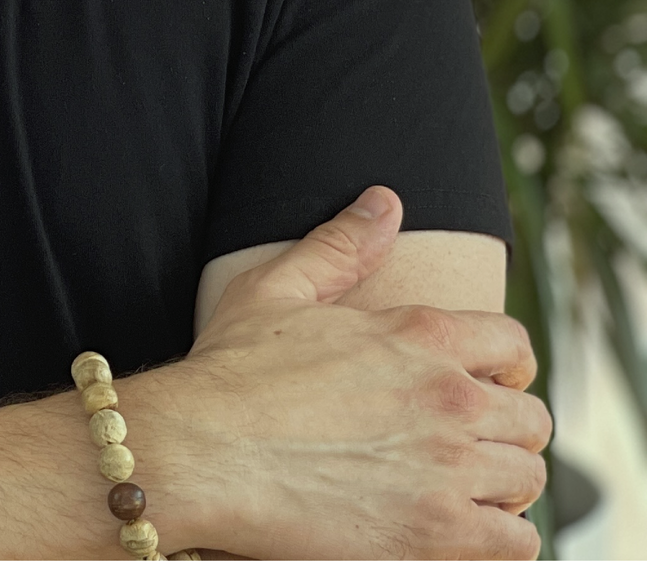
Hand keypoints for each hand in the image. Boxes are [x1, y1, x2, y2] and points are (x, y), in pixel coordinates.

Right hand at [131, 187, 550, 558]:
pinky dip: (497, 539)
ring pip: (525, 480)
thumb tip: (385, 202)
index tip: (485, 384)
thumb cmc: (227, 372)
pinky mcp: (438, 533)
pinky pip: (516, 544)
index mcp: (420, 334)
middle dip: (504, 431)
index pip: (513, 345)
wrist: (198, 451)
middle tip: (465, 445)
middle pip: (530, 419)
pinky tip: (458, 530)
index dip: (506, 366)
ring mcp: (449, 468)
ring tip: (459, 490)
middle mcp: (449, 397)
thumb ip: (339, 247)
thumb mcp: (276, 290)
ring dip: (499, 486)